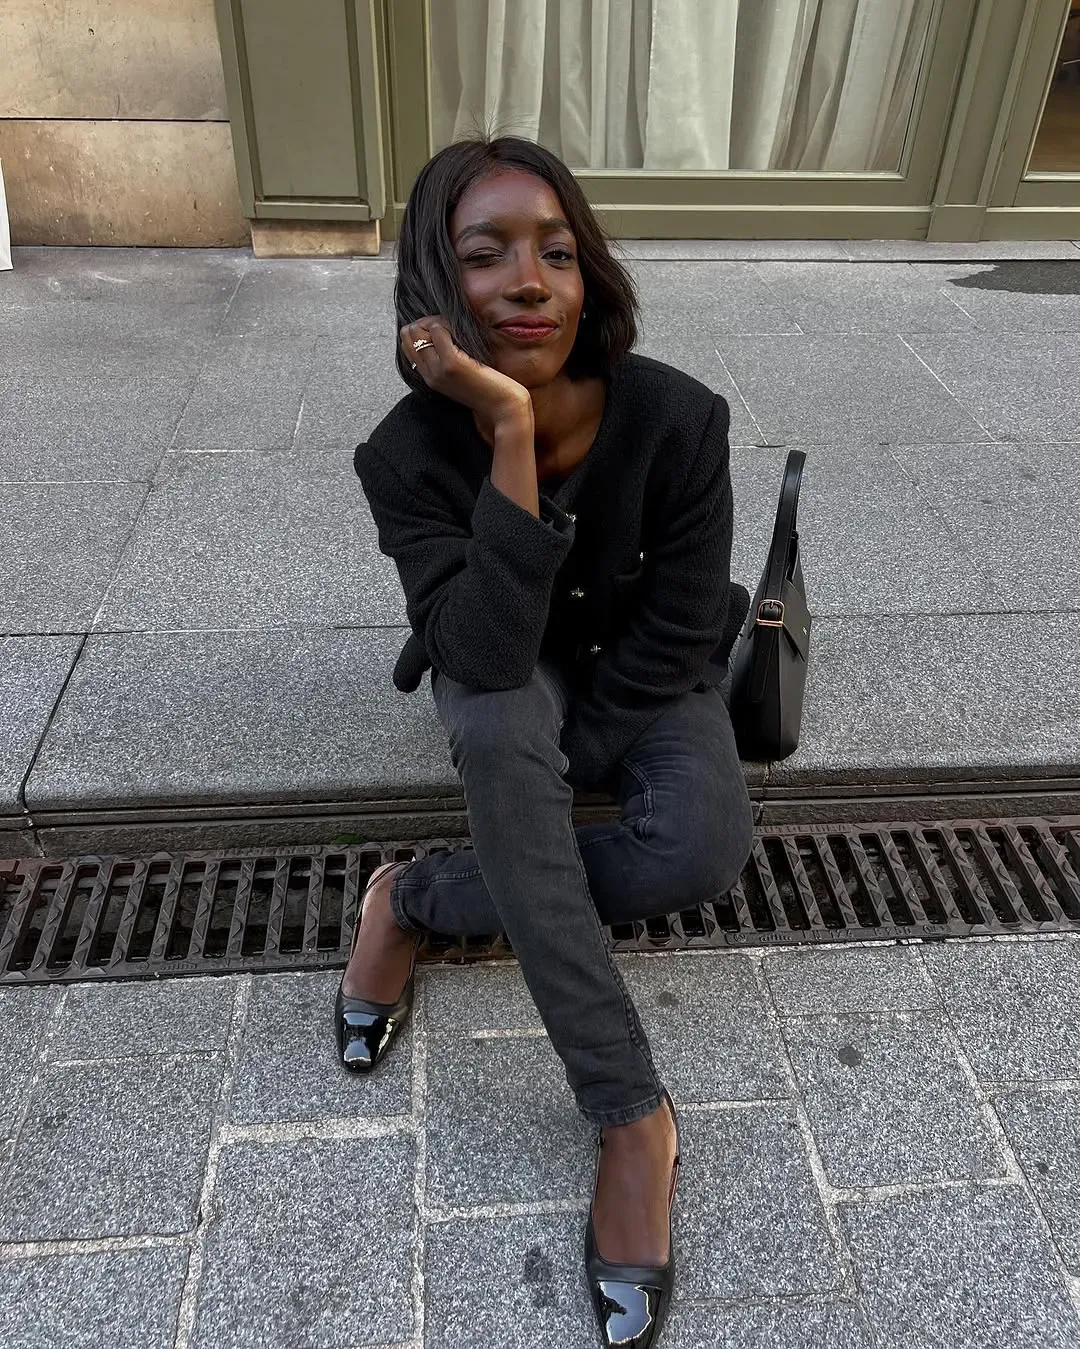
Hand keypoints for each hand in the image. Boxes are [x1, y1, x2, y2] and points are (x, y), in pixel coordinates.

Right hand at [400, 317, 530, 431]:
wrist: (503, 408)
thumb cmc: (489, 391)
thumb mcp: (462, 377)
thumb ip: (448, 362)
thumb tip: (442, 334)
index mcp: (430, 378)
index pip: (408, 344)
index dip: (422, 329)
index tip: (441, 328)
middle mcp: (430, 375)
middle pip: (408, 335)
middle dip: (424, 322)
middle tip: (446, 324)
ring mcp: (438, 369)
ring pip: (418, 332)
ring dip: (435, 320)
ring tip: (453, 326)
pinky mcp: (452, 363)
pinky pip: (436, 330)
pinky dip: (446, 323)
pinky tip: (460, 330)